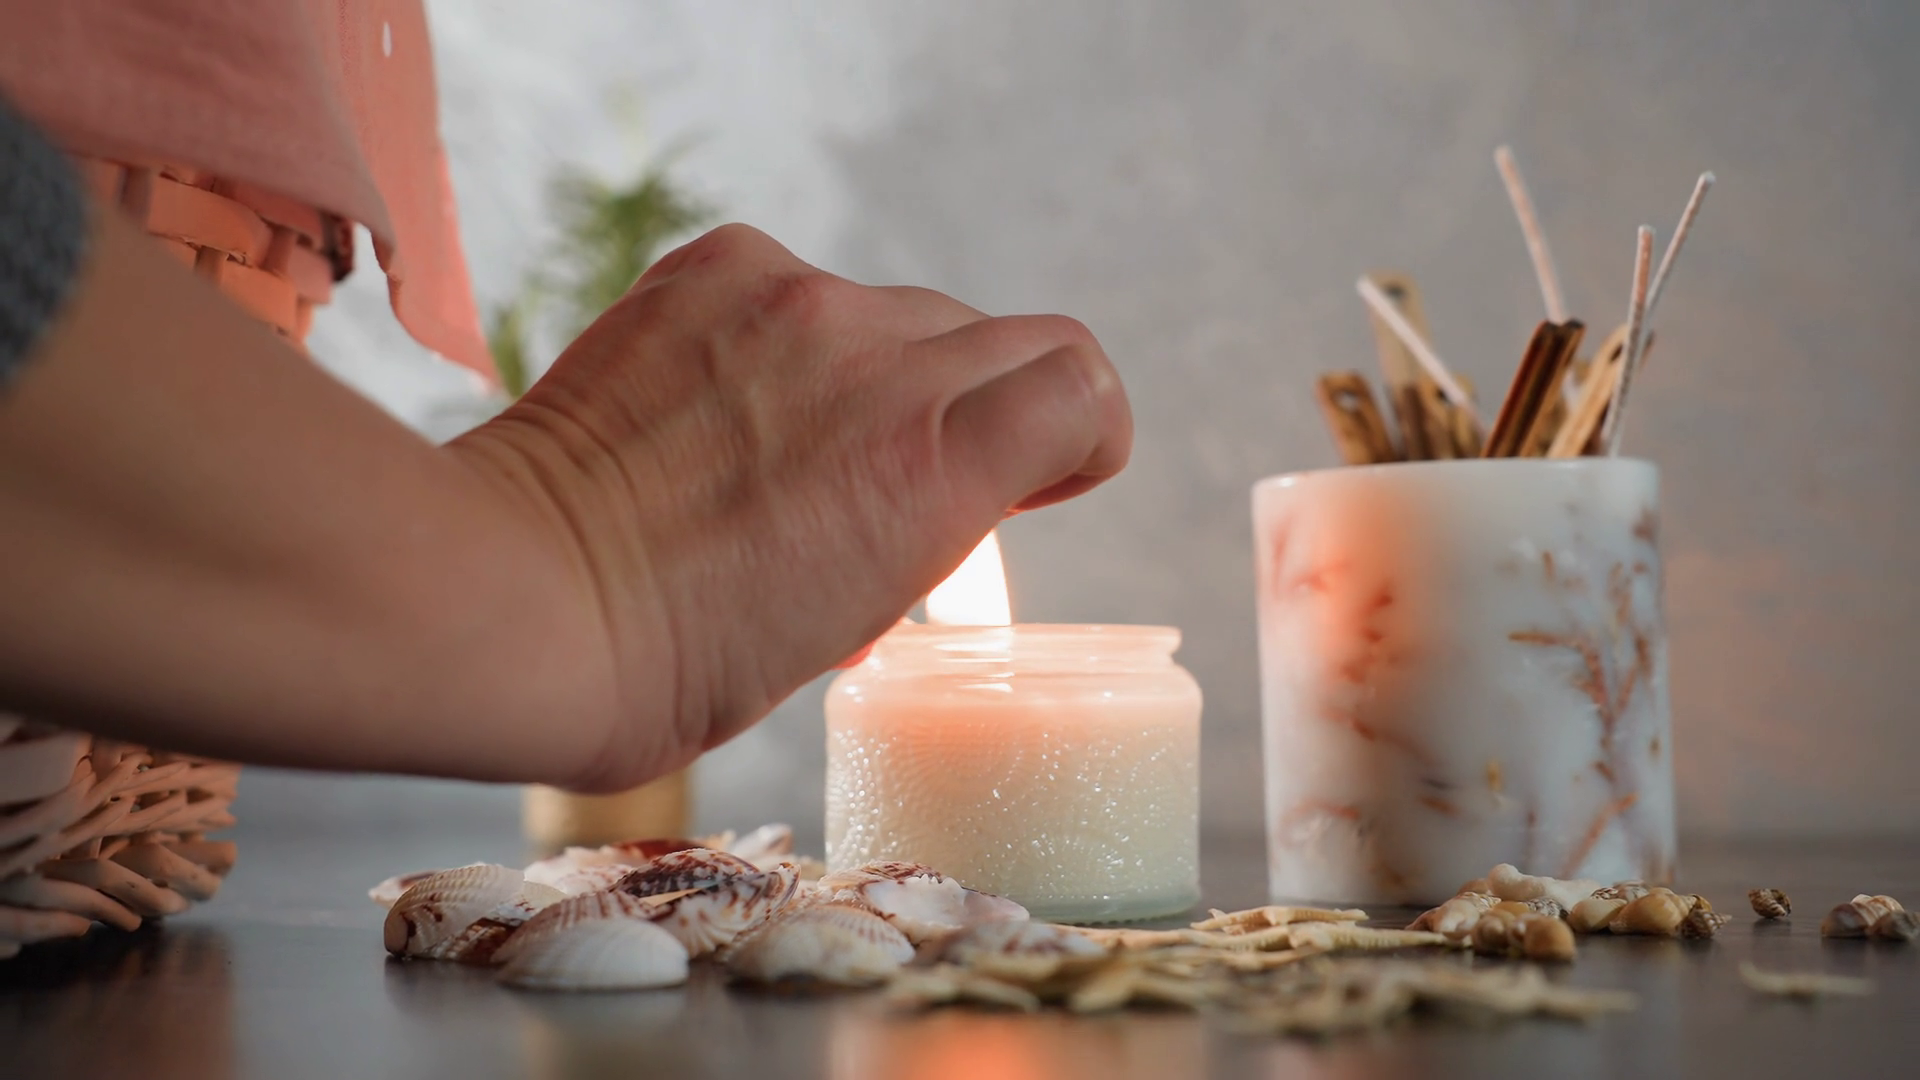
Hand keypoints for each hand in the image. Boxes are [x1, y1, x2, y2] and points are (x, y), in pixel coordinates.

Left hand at [453, 225, 1130, 789]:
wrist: (524, 602)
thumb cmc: (684, 661)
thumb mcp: (859, 616)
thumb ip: (932, 516)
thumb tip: (941, 479)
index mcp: (935, 465)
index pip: (1083, 388)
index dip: (1080, 437)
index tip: (1042, 479)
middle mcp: (880, 360)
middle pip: (1005, 342)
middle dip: (984, 409)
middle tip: (914, 476)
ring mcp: (792, 302)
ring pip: (901, 312)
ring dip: (883, 373)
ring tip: (795, 451)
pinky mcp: (714, 270)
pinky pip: (800, 281)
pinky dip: (791, 334)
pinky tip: (730, 402)